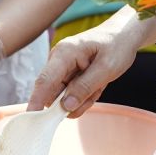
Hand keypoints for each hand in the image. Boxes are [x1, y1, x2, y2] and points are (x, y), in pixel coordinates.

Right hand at [29, 12, 143, 116]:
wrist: (124, 35)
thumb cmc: (116, 45)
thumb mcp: (107, 68)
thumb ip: (85, 87)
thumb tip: (65, 106)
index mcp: (64, 53)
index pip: (44, 81)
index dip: (36, 101)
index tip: (32, 119)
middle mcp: (58, 61)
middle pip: (53, 93)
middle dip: (74, 101)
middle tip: (95, 92)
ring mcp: (61, 70)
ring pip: (63, 98)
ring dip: (82, 99)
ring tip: (99, 85)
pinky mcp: (67, 77)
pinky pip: (71, 96)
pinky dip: (85, 96)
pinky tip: (96, 86)